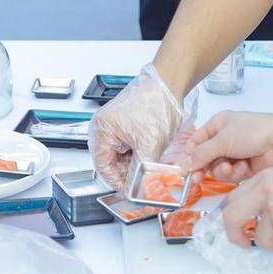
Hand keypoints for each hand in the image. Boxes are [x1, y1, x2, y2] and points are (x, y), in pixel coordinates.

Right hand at [89, 64, 195, 189]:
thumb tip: (136, 189)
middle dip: (129, 171)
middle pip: (112, 161)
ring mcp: (116, 124)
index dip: (118, 182)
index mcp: (102, 130)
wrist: (170, 83)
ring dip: (136, 161)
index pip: (104, 167)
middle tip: (144, 179)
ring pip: (123, 154)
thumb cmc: (157, 102)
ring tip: (151, 163)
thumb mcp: (149, 145)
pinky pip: (130, 145)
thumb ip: (141, 171)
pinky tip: (152, 152)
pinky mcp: (127, 123)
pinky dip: (140, 152)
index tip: (132, 191)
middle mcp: (105, 126)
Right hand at [181, 111, 272, 182]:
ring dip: (222, 170)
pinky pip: (231, 174)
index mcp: (218, 124)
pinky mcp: (244, 166)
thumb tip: (184, 165)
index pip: (196, 141)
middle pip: (205, 157)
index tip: (184, 169)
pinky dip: (235, 173)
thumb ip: (201, 154)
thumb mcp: (222, 140)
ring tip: (230, 167)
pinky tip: (243, 168)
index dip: (189, 155)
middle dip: (204, 167)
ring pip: (217, 168)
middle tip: (197, 179)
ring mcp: (235, 153)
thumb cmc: (253, 132)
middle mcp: (225, 138)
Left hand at [222, 165, 272, 249]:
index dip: (233, 215)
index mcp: (263, 178)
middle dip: (234, 235)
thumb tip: (256, 213)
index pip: (233, 198)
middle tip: (243, 243)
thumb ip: (268, 192)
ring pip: (261, 238)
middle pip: (231, 217)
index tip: (238, 225)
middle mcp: (264, 191)